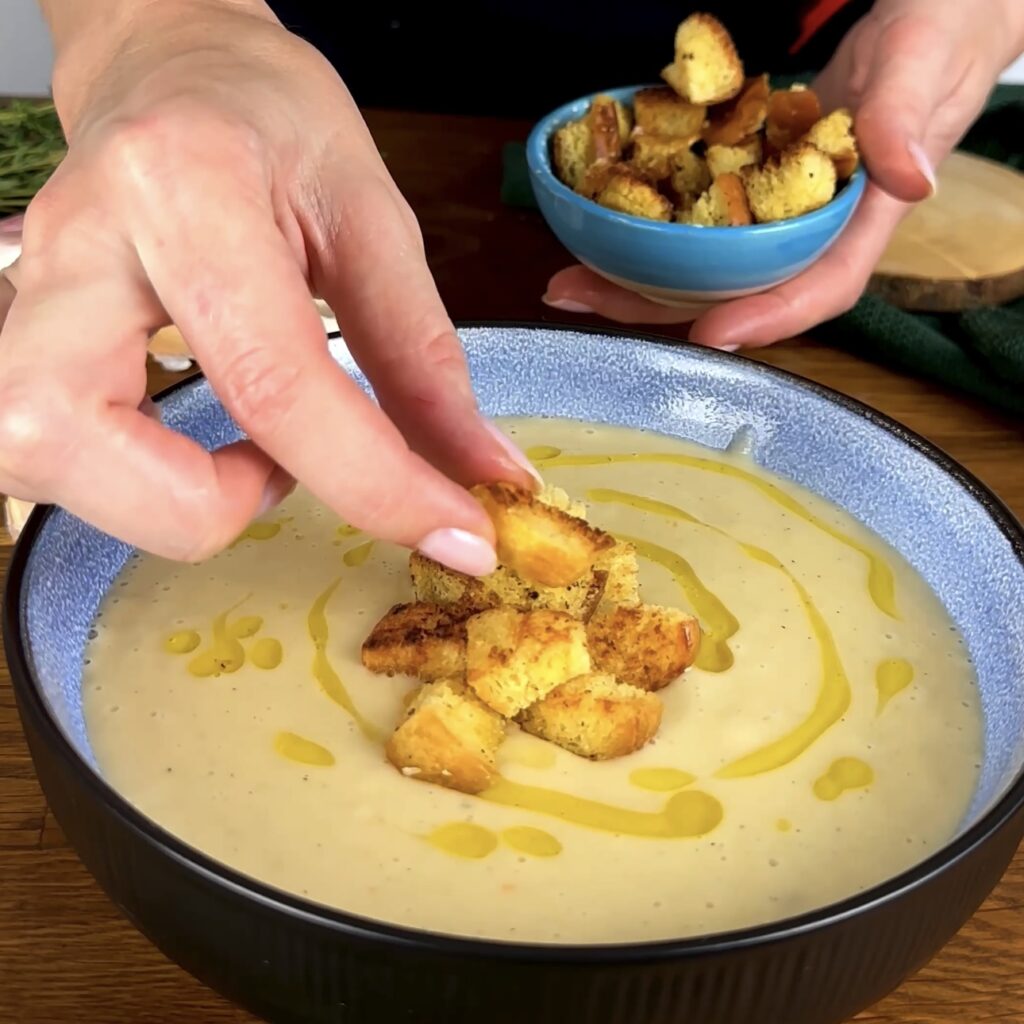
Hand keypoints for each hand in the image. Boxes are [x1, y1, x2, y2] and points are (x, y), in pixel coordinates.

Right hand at [0, 0, 537, 572]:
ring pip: (31, 458)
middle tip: (286, 468)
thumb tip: (480, 475)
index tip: (457, 534)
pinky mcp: (21, 330)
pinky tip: (194, 444)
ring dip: (160, 500)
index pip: (272, 385)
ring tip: (248, 449)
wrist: (172, 69)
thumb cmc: (272, 121)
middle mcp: (72, 248)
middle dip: (206, 507)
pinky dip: (132, 483)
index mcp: (184, 191)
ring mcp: (27, 293)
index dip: (376, 487)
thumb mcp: (371, 218)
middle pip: (72, 442)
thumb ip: (423, 361)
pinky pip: (44, 451)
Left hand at [543, 0, 1023, 349]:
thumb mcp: (926, 66)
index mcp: (861, 222)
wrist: (931, 20)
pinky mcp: (749, 185)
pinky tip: (595, 226)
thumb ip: (907, 119)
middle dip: (659, 308)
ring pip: (704, 263)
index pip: (818, 288)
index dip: (767, 318)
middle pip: (736, 291)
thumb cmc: (942, 38)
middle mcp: (811, 231)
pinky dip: (647, 228)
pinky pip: (695, 220)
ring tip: (567, 279)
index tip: (710, 332)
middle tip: (582, 299)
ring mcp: (775, 212)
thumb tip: (907, 181)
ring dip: (633, 278)